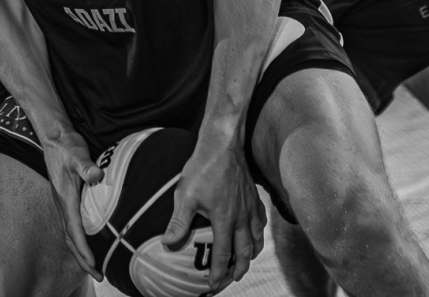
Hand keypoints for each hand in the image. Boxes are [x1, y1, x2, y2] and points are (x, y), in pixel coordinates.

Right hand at [37, 129, 104, 282]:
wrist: (54, 137)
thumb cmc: (67, 146)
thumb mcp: (77, 154)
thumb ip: (86, 166)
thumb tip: (96, 176)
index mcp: (65, 198)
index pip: (74, 229)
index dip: (84, 248)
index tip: (93, 264)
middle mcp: (62, 205)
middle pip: (71, 239)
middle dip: (83, 259)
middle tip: (99, 275)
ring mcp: (63, 203)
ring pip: (70, 235)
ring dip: (81, 252)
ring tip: (95, 267)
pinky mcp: (67, 200)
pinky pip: (72, 227)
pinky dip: (80, 240)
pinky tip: (89, 243)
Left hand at [169, 133, 262, 290]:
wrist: (223, 145)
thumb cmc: (202, 169)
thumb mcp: (185, 195)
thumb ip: (178, 222)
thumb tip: (167, 242)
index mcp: (225, 221)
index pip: (223, 255)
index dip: (219, 273)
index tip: (213, 285)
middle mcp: (242, 218)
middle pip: (245, 252)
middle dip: (239, 269)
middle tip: (233, 280)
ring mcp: (251, 208)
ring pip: (257, 239)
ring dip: (252, 254)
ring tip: (246, 263)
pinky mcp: (254, 197)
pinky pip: (261, 222)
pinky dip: (259, 234)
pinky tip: (255, 235)